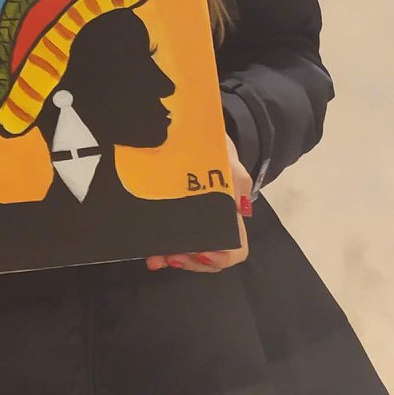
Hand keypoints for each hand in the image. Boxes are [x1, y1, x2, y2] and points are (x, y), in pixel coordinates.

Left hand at [148, 134, 252, 273]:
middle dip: (191, 262)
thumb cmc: (215, 148)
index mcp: (229, 215)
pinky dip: (161, 254)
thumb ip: (238, 178)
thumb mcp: (228, 157)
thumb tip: (241, 208)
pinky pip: (170, 244)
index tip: (202, 252)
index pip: (236, 248)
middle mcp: (213, 225)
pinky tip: (152, 256)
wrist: (194, 132)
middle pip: (211, 259)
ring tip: (157, 258)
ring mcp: (194, 225)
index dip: (222, 257)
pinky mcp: (174, 220)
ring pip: (189, 256)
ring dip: (174, 260)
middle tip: (172, 256)